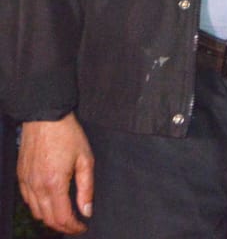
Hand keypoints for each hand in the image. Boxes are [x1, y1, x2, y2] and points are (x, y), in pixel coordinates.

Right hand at [17, 113, 93, 234]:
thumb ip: (86, 188)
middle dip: (63, 226)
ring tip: (65, 215)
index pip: (62, 217)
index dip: (73, 227)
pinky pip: (28, 201)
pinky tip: (50, 203)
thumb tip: (87, 210)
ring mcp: (26, 183)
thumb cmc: (67, 135)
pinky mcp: (21, 177)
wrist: (45, 117)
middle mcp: (37, 187)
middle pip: (48, 219)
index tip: (83, 227)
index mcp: (54, 184)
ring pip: (36, 212)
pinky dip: (39, 207)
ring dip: (50, 218)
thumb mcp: (86, 159)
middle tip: (76, 224)